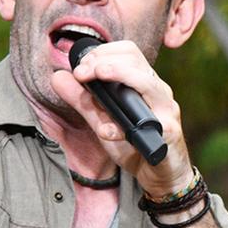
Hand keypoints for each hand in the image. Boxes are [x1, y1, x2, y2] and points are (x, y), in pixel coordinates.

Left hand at [46, 40, 192, 196]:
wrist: (163, 176)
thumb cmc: (136, 147)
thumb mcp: (103, 121)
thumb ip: (83, 101)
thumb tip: (58, 77)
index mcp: (144, 83)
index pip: (127, 52)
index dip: (102, 52)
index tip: (80, 66)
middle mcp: (158, 92)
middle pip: (136, 60)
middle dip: (104, 61)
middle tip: (80, 73)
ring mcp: (166, 111)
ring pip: (148, 83)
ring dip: (121, 75)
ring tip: (96, 76)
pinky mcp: (169, 133)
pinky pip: (147, 126)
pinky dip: (123, 128)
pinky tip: (107, 131)